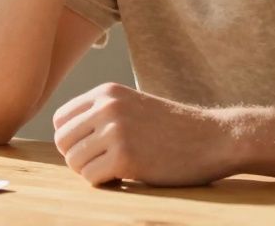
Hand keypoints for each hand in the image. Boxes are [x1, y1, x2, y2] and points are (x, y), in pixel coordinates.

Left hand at [52, 83, 234, 186]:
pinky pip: (91, 178)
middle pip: (63, 141)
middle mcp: (107, 107)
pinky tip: (125, 177)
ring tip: (116, 169)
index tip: (93, 148)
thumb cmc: (173, 128)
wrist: (213, 138)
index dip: (72, 139)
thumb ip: (102, 114)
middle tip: (104, 163)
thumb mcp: (133, 106)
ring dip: (91, 172)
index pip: (61, 119)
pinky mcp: (125, 157)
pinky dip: (104, 183)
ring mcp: (115, 131)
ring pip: (74, 162)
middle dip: (79, 157)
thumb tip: (64, 136)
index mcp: (107, 92)